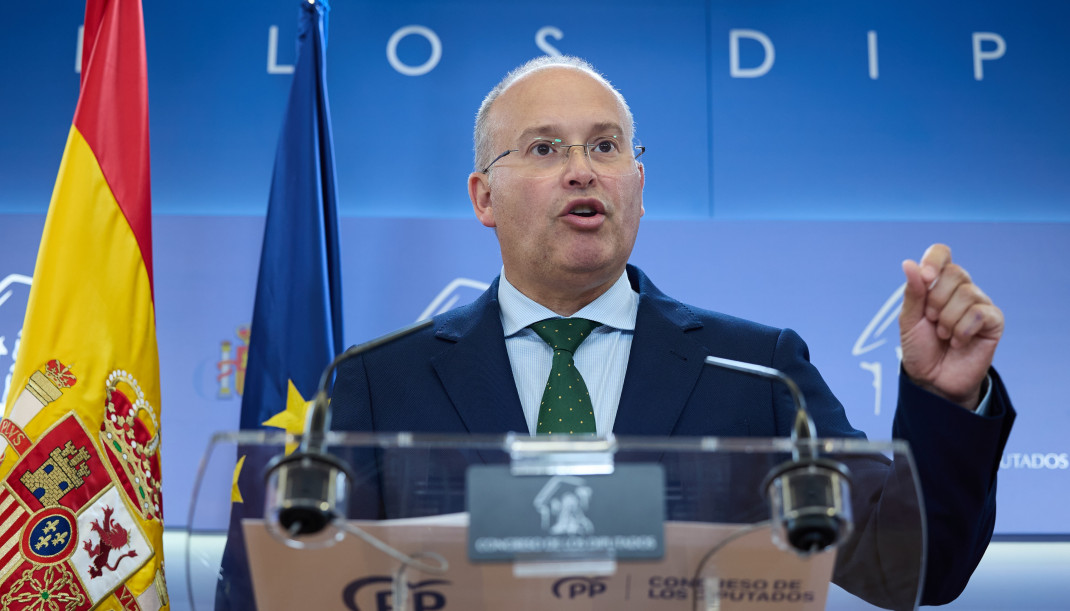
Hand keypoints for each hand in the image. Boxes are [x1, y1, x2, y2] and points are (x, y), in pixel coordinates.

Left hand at [899, 244, 1002, 409]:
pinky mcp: (993, 322)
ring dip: (948, 319)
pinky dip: (963, 330)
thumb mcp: (909, 319)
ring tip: (944, 335)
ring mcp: (979, 304)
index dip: (934, 261)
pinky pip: (980, 314)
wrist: (932, 379)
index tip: (926, 278)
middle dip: (937, 300)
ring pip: (968, 294)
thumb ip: (913, 292)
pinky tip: (958, 342)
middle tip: (932, 321)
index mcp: (938, 284)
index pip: (942, 253)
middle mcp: (961, 289)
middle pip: (956, 272)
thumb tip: (909, 263)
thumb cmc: (920, 347)